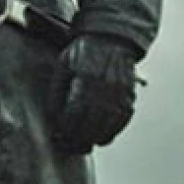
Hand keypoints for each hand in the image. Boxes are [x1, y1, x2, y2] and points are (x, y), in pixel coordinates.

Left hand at [49, 34, 137, 152]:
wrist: (111, 39)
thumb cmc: (84, 52)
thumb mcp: (64, 65)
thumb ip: (57, 90)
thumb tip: (53, 116)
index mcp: (86, 75)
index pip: (76, 109)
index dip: (67, 126)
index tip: (60, 133)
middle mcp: (106, 85)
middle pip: (92, 121)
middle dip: (79, 137)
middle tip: (69, 144)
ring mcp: (120, 92)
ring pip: (108, 125)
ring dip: (94, 138)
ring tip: (83, 144)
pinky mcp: (129, 96)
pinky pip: (122, 121)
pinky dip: (112, 132)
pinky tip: (101, 137)